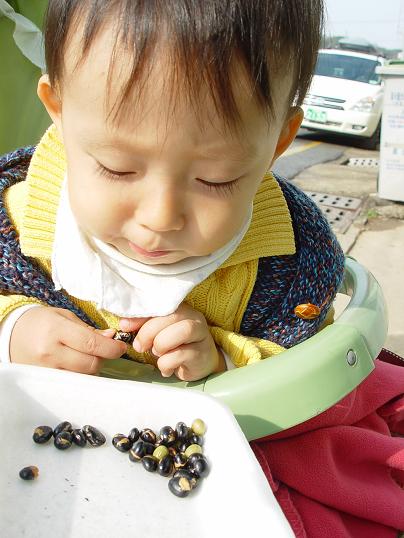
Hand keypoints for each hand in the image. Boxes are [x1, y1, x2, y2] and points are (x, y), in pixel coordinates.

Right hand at [10, 307, 126, 373]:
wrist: (10, 335)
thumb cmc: (40, 322)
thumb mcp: (63, 316)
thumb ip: (88, 329)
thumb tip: (111, 337)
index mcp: (56, 330)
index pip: (91, 344)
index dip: (111, 348)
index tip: (121, 347)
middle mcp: (50, 353)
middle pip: (90, 364)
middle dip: (103, 358)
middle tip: (104, 350)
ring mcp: (47, 371)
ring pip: (83, 377)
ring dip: (92, 368)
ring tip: (87, 356)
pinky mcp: (45, 382)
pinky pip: (72, 383)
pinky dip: (81, 376)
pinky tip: (78, 366)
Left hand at [120, 303, 224, 380]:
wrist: (200, 362)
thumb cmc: (175, 345)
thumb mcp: (158, 332)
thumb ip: (144, 325)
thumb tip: (124, 323)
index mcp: (179, 307)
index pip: (159, 304)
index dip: (140, 315)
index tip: (125, 326)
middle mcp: (193, 316)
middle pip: (170, 316)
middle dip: (148, 332)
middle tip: (139, 346)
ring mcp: (201, 334)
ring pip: (183, 331)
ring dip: (161, 344)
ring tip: (157, 354)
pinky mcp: (202, 353)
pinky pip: (181, 355)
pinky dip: (166, 363)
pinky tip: (165, 368)